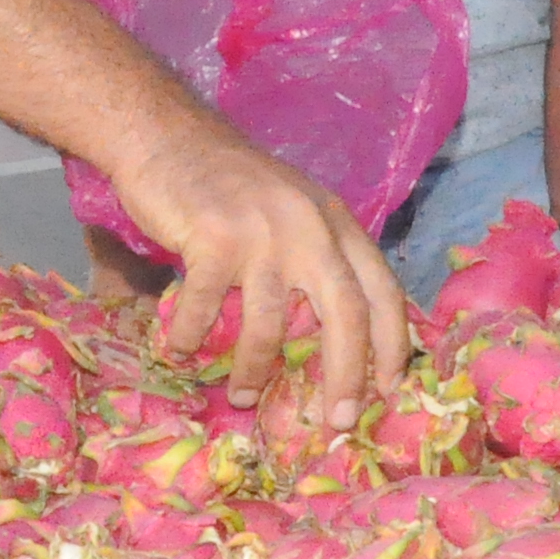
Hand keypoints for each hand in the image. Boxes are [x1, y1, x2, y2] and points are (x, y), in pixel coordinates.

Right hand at [116, 114, 409, 421]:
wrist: (166, 136)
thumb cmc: (229, 184)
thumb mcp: (293, 210)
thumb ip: (318, 257)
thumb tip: (334, 339)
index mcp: (337, 222)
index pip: (383, 290)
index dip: (393, 344)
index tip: (389, 390)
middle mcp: (309, 226)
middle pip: (345, 314)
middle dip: (346, 375)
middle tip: (338, 422)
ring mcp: (262, 231)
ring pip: (270, 323)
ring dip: (254, 371)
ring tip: (240, 398)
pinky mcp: (213, 238)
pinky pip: (204, 309)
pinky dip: (190, 337)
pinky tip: (178, 351)